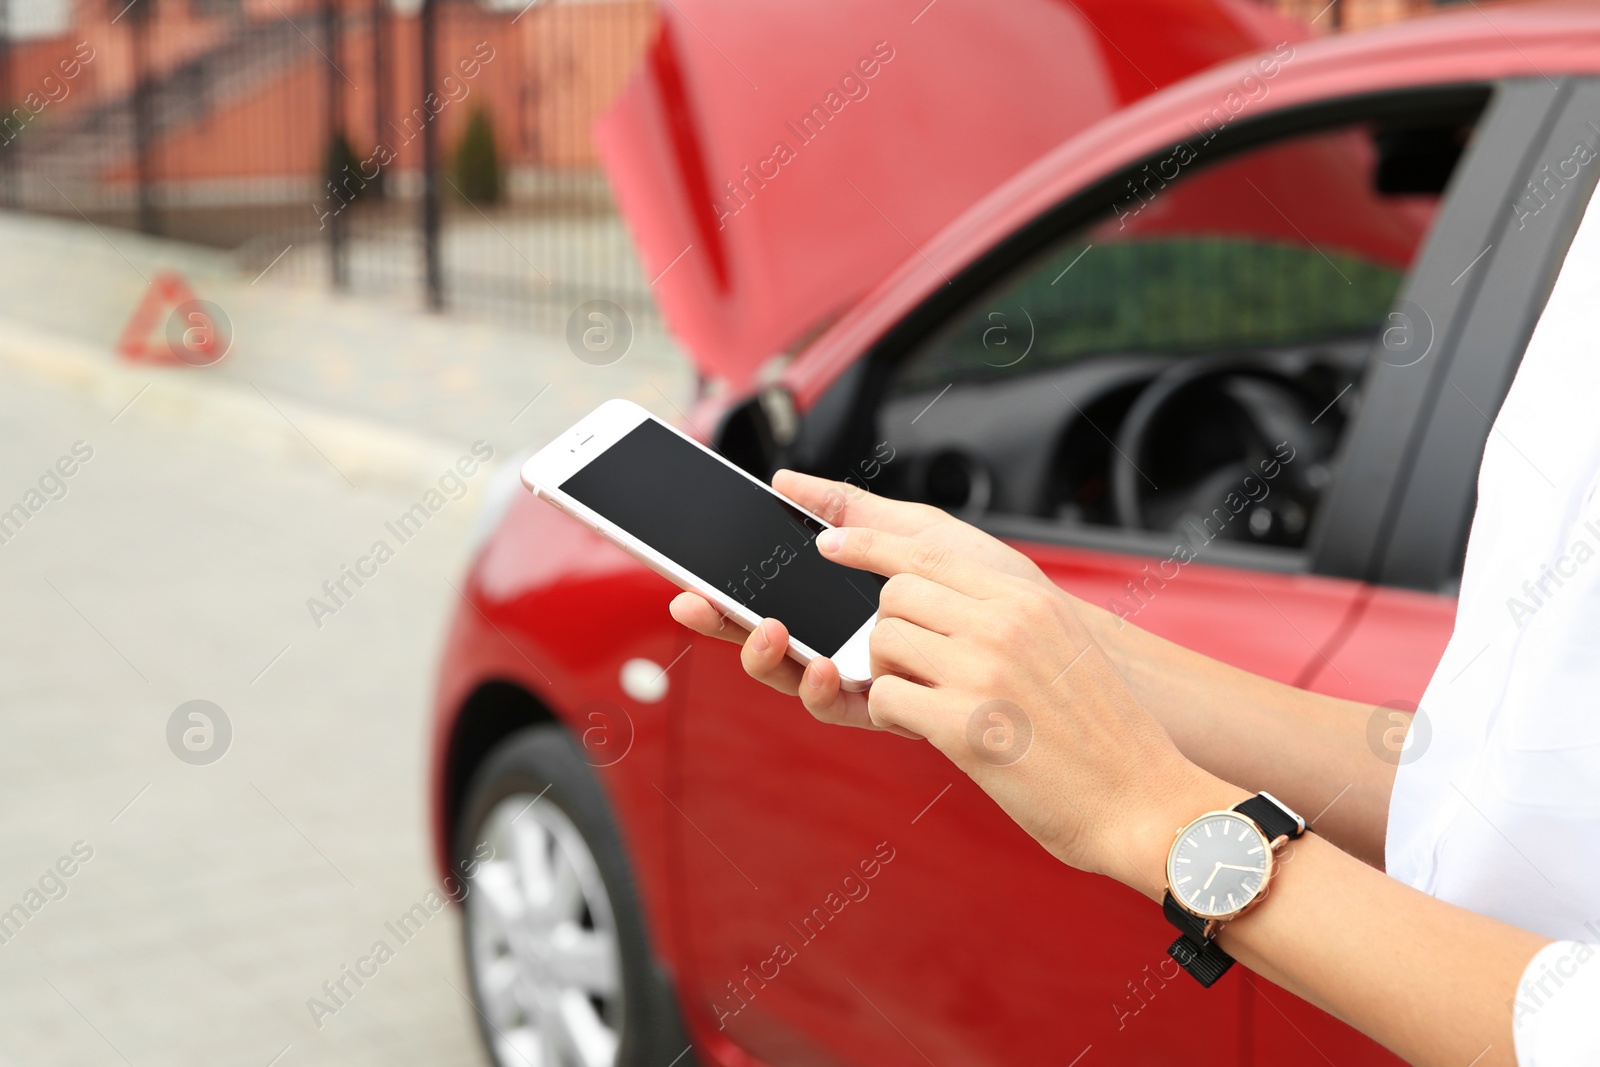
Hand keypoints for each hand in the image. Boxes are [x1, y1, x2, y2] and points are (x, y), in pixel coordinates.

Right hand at [668, 470, 1052, 734]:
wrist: (1066, 644)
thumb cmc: (1003, 588)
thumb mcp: (925, 534)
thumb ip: (856, 511)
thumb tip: (784, 479)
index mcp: (844, 599)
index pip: (771, 594)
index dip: (725, 591)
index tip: (685, 578)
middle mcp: (845, 642)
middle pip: (767, 635)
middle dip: (723, 622)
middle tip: (691, 602)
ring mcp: (867, 680)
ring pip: (793, 675)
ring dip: (766, 656)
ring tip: (769, 631)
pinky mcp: (894, 712)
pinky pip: (841, 706)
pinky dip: (820, 687)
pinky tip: (823, 664)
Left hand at [810, 524, 1236, 885]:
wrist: (1148, 801)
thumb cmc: (1105, 736)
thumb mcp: (1065, 647)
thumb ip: (1009, 617)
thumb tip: (945, 600)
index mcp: (1028, 601)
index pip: (928, 551)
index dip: (870, 544)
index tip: (832, 542)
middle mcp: (1004, 624)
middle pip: (895, 595)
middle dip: (887, 631)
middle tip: (913, 670)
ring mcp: (983, 671)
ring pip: (882, 641)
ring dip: (888, 674)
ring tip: (924, 704)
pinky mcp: (965, 726)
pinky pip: (884, 696)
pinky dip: (891, 715)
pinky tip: (925, 731)